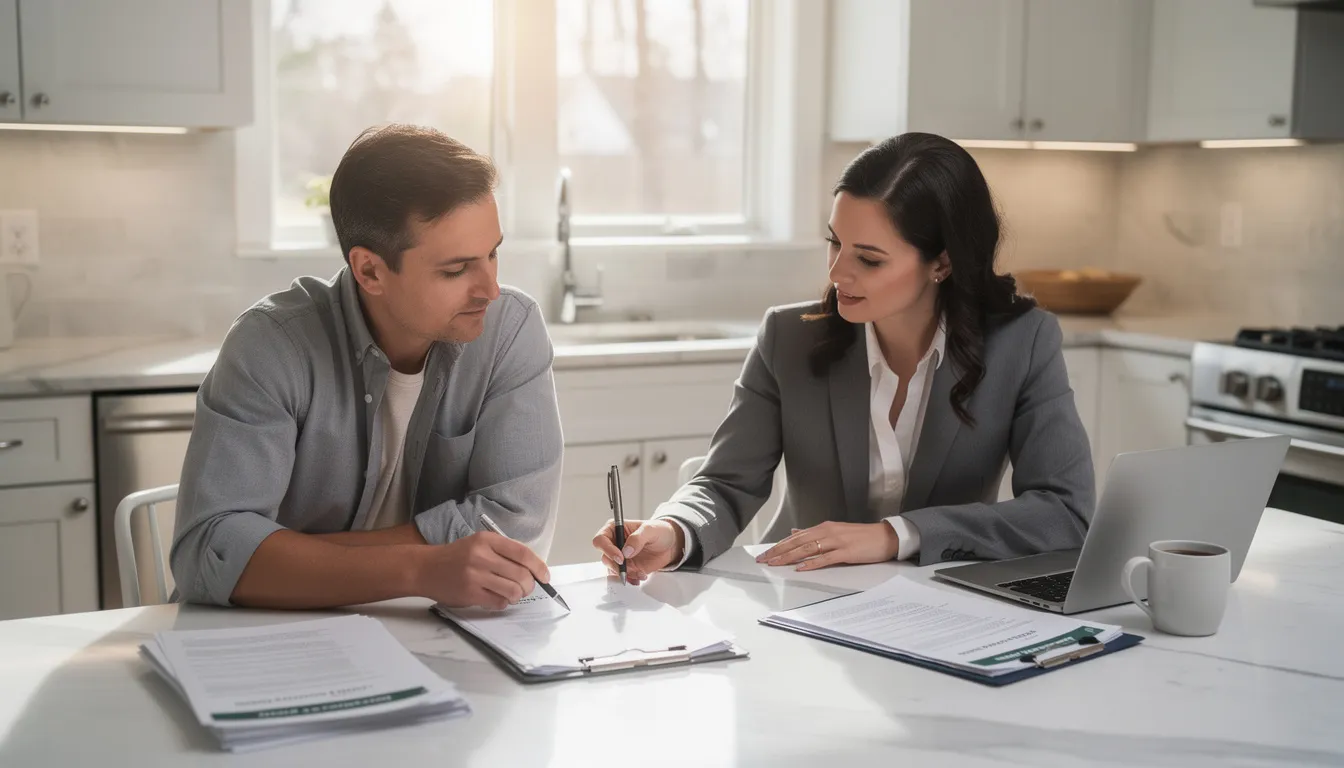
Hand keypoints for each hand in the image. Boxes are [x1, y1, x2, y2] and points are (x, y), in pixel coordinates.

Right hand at [412, 531, 549, 609]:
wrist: (425, 568)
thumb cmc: (456, 557)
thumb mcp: (479, 544)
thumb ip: (503, 552)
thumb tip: (532, 569)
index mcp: (487, 540)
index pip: (522, 553)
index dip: (539, 567)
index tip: (545, 577)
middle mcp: (482, 555)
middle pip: (521, 574)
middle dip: (529, 585)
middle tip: (524, 588)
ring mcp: (475, 575)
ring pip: (513, 590)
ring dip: (517, 595)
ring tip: (512, 594)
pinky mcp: (470, 593)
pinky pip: (499, 602)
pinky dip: (503, 602)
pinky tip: (497, 598)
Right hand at [591, 519, 684, 585]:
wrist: (670, 544)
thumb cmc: (660, 531)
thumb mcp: (650, 529)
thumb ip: (637, 538)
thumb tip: (626, 550)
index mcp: (615, 529)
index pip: (601, 540)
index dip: (607, 550)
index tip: (620, 557)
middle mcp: (615, 543)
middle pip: (604, 557)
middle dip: (616, 566)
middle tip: (629, 569)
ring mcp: (620, 557)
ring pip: (612, 569)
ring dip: (624, 574)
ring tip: (639, 572)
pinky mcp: (627, 568)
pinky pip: (622, 576)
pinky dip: (630, 579)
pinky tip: (641, 576)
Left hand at [756, 521, 899, 571]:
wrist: (886, 537)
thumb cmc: (861, 536)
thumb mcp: (835, 530)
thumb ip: (815, 533)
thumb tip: (794, 532)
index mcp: (824, 527)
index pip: (795, 537)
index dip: (779, 545)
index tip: (765, 554)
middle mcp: (827, 532)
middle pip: (797, 542)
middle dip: (778, 551)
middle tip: (763, 560)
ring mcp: (837, 542)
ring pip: (807, 549)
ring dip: (789, 556)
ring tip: (775, 563)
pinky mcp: (846, 552)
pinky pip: (826, 558)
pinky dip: (812, 563)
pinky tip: (801, 568)